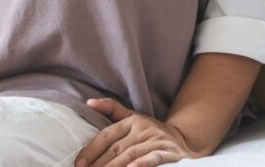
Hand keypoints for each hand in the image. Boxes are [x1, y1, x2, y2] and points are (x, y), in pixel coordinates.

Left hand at [73, 97, 202, 166]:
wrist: (186, 140)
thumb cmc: (151, 131)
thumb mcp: (133, 118)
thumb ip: (112, 109)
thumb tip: (89, 102)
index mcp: (132, 121)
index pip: (107, 135)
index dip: (91, 150)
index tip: (78, 164)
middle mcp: (143, 129)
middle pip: (116, 149)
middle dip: (99, 164)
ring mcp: (156, 141)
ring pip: (131, 155)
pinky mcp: (169, 153)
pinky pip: (154, 158)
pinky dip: (143, 164)